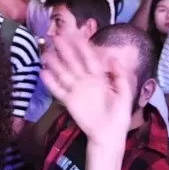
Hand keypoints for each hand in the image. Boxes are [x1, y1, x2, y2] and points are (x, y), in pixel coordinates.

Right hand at [42, 30, 133, 147]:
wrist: (109, 135)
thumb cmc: (119, 115)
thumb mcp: (125, 93)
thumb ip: (120, 76)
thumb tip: (113, 58)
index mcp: (100, 78)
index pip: (90, 58)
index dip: (83, 47)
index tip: (76, 35)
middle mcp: (86, 81)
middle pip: (74, 62)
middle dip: (66, 50)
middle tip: (57, 37)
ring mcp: (76, 91)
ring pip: (64, 73)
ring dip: (55, 63)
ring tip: (46, 52)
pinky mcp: (69, 102)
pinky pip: (59, 90)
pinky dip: (51, 82)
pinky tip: (43, 73)